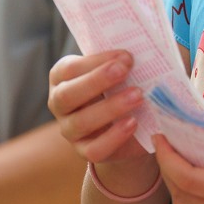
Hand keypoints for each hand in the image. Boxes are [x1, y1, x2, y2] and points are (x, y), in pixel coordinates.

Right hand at [47, 51, 147, 165]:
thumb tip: (144, 52)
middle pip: (67, 95)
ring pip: (81, 122)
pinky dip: (114, 137)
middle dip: (97, 81)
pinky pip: (95, 149)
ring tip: (138, 96)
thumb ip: (121, 62)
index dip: (96, 61)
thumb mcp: (117, 70)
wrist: (126, 122)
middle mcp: (58, 103)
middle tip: (125, 69)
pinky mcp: (84, 151)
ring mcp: (69, 130)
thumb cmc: (119, 85)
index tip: (125, 56)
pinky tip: (133, 123)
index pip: (70, 68)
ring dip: (110, 108)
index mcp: (61, 77)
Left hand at [155, 120, 203, 203]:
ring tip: (176, 160)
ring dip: (175, 186)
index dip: (167, 158)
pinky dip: (189, 200)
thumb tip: (199, 124)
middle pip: (182, 197)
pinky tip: (192, 180)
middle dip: (166, 169)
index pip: (188, 179)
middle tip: (165, 144)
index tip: (160, 136)